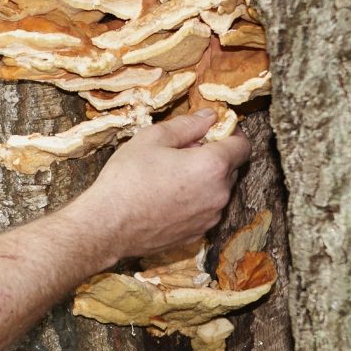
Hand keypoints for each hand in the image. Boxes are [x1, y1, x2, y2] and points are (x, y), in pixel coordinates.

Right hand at [81, 110, 250, 259]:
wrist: (107, 225)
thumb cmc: (126, 179)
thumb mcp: (151, 139)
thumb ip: (186, 125)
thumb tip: (209, 117)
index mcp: (212, 166)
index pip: (242, 145)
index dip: (231, 135)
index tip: (213, 132)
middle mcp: (219, 194)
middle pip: (230, 169)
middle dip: (213, 158)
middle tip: (181, 154)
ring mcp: (209, 218)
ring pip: (217, 191)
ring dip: (203, 182)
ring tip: (170, 179)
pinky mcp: (196, 234)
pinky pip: (204, 211)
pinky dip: (193, 203)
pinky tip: (166, 199)